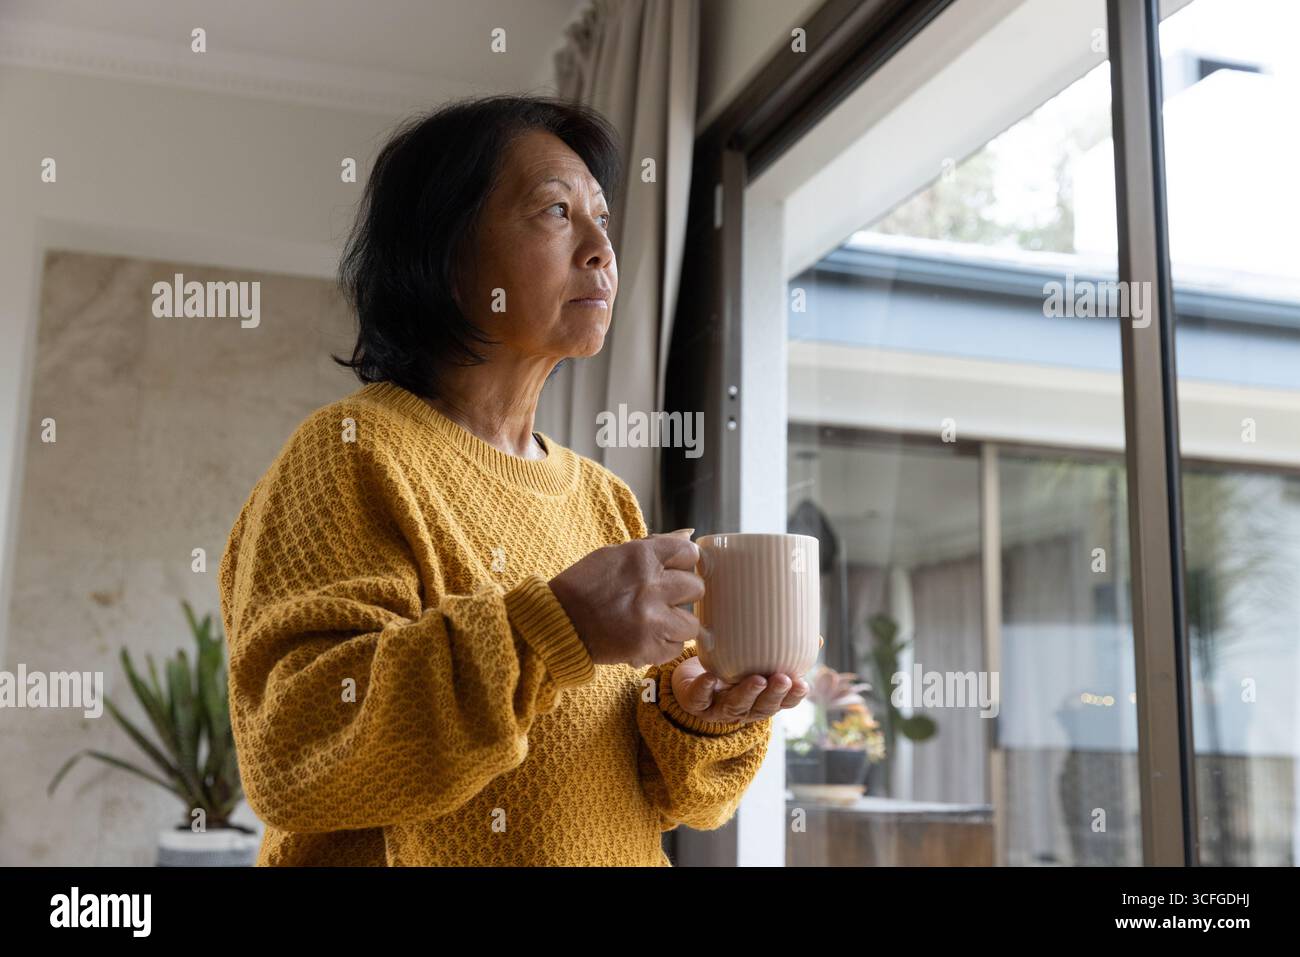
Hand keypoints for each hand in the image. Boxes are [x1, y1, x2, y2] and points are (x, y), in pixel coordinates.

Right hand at [548, 528, 704, 666]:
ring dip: (677, 623)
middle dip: (682, 594)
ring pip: (692, 623)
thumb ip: (655, 546)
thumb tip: (689, 535)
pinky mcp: (647, 648)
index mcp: (642, 557)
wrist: (557, 622)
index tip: (675, 570)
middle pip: (696, 588)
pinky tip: (647, 638)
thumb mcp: (614, 554)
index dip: (683, 562)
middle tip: (664, 598)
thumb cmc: (584, 585)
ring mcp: (651, 620)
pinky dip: (664, 645)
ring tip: (656, 622)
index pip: (689, 552)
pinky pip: (676, 648)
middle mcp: (651, 586)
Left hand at [670, 655, 808, 725]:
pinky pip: (700, 698)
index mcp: (761, 700)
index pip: (782, 703)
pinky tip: (710, 678)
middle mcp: (744, 708)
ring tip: (757, 680)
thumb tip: (818, 639)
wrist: (690, 681)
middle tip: (783, 679)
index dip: (793, 696)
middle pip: (762, 707)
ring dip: (748, 693)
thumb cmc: (731, 670)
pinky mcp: (696, 703)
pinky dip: (705, 688)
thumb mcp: (756, 662)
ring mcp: (719, 708)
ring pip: (736, 706)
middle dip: (774, 694)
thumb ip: (782, 652)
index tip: (803, 684)